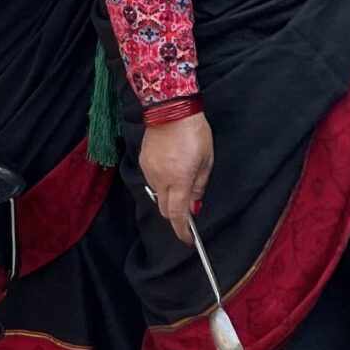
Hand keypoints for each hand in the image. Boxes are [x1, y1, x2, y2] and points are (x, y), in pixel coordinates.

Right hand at [140, 112, 214, 244]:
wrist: (170, 109)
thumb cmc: (194, 133)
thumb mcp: (207, 160)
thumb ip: (200, 186)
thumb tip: (195, 204)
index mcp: (179, 180)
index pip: (178, 215)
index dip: (183, 231)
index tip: (188, 240)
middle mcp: (160, 179)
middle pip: (165, 209)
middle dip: (176, 216)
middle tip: (189, 210)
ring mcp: (149, 170)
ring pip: (157, 195)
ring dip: (169, 197)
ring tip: (182, 181)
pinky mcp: (143, 161)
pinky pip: (152, 181)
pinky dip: (162, 183)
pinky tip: (171, 170)